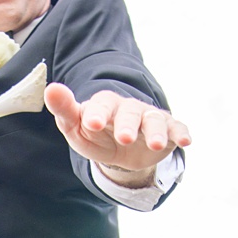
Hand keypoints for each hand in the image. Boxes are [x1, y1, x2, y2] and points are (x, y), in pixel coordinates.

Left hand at [46, 82, 190, 186]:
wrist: (120, 149)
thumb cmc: (96, 134)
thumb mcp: (75, 127)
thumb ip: (64, 110)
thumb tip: (51, 88)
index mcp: (106, 105)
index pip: (102, 103)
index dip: (98, 113)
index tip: (90, 124)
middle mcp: (130, 108)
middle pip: (130, 112)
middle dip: (128, 124)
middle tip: (124, 138)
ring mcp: (150, 118)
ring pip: (155, 120)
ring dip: (156, 131)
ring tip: (156, 145)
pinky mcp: (168, 130)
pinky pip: (177, 128)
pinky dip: (182, 133)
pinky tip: (186, 141)